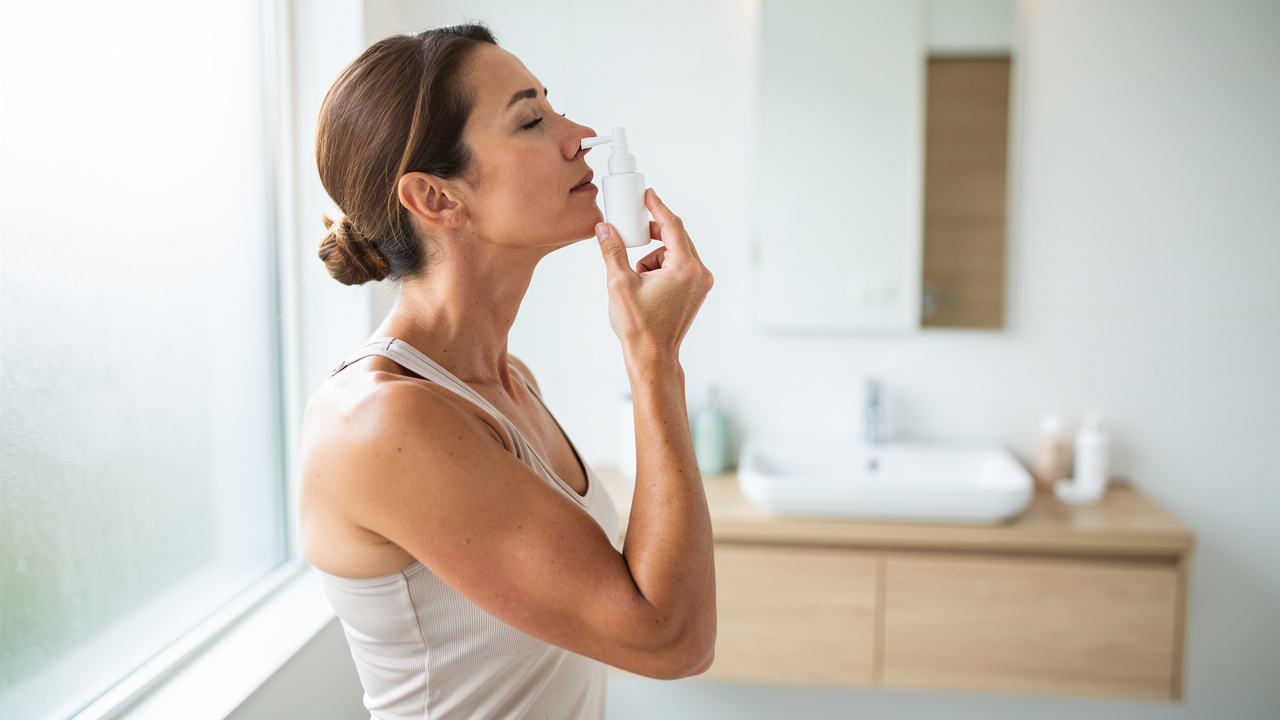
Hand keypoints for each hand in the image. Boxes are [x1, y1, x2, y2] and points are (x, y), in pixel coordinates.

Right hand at [596, 188, 713, 366]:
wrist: (652, 357)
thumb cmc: (639, 327)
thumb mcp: (619, 284)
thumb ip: (613, 251)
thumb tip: (605, 228)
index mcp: (685, 269)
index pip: (673, 226)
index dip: (658, 207)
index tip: (647, 195)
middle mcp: (699, 274)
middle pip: (676, 238)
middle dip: (652, 234)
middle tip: (632, 231)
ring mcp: (700, 284)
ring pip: (675, 253)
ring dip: (654, 257)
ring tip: (637, 278)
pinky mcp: (696, 292)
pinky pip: (679, 267)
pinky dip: (662, 268)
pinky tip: (646, 285)